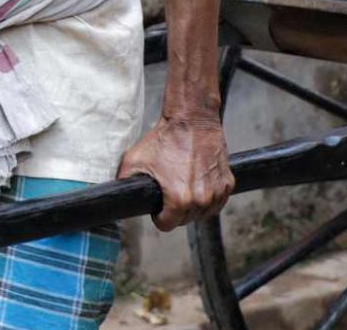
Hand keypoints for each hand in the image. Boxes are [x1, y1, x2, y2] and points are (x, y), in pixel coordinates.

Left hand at [118, 115, 233, 230]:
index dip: (159, 216)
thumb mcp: (134, 161)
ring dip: (193, 207)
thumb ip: (124, 182)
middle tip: (168, 191)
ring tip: (182, 187)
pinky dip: (208, 198)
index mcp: (178, 200)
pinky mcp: (228, 184)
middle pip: (185, 220)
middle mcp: (201, 200)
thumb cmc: (164, 139)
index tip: (158, 206)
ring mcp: (217, 193)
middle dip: (175, 211)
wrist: (192, 121)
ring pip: (203, 213)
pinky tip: (198, 185)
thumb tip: (117, 196)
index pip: (167, 225)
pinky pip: (217, 202)